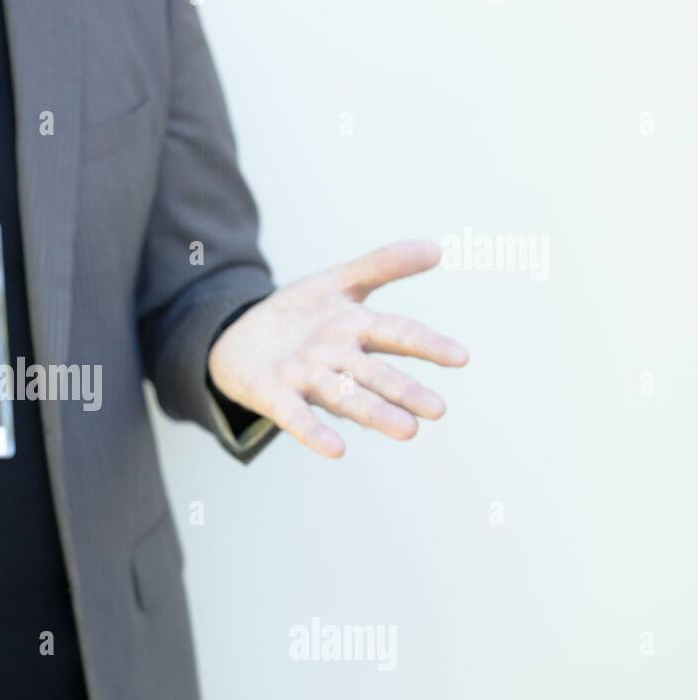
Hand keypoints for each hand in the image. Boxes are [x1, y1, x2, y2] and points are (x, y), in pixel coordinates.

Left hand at [208, 240, 468, 457]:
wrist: (237, 338)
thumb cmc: (298, 316)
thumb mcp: (335, 283)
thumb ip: (381, 266)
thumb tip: (437, 249)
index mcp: (354, 329)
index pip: (396, 334)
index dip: (427, 344)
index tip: (461, 357)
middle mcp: (336, 359)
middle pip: (375, 375)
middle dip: (404, 391)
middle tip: (437, 410)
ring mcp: (306, 380)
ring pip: (343, 396)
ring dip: (373, 414)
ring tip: (407, 431)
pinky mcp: (274, 396)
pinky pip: (296, 416)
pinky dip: (314, 433)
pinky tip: (336, 450)